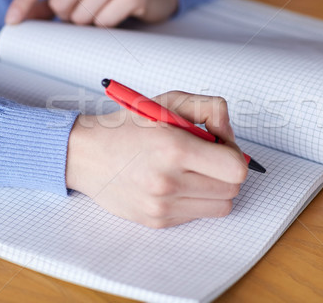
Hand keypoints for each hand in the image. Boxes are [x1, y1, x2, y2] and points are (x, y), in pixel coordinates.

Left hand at [5, 0, 177, 26]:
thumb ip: (47, 0)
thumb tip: (19, 18)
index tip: (12, 21)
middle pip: (60, 3)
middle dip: (68, 15)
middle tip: (84, 9)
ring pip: (81, 16)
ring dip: (88, 22)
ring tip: (102, 9)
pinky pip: (104, 22)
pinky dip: (107, 25)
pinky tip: (117, 13)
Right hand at [65, 92, 247, 228]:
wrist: (86, 155)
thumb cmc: (127, 127)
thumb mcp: (169, 102)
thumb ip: (210, 109)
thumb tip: (230, 136)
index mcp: (174, 149)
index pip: (236, 169)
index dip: (235, 155)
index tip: (221, 147)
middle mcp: (168, 182)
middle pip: (232, 189)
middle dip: (226, 171)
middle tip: (208, 157)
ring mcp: (162, 205)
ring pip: (220, 206)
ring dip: (214, 188)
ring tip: (193, 171)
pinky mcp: (157, 220)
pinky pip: (197, 214)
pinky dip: (195, 200)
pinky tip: (176, 183)